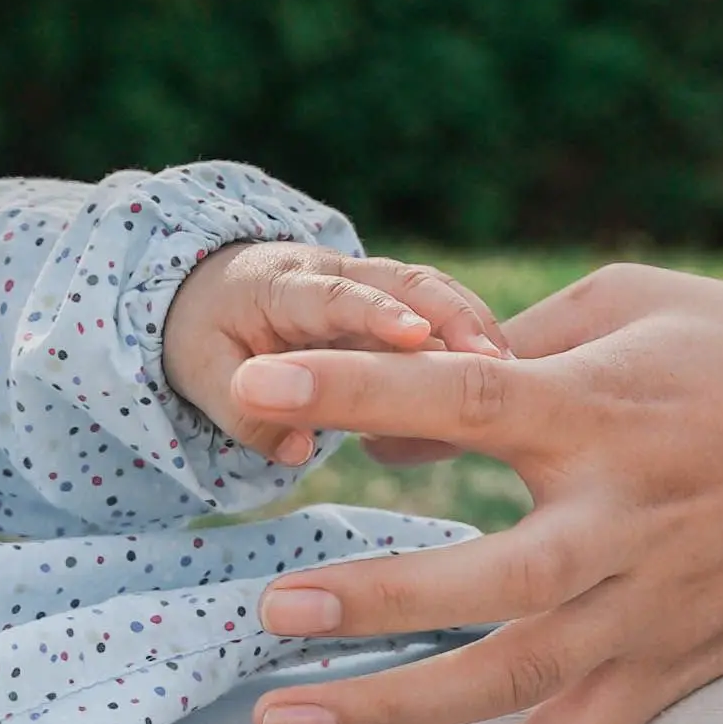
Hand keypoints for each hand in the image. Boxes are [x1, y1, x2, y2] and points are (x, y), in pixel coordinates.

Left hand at [164, 242, 507, 465]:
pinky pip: (447, 318)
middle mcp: (340, 273)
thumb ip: (243, 415)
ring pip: (440, 296)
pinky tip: (517, 384)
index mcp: (283, 284)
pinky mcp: (403, 308)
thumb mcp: (201, 374)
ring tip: (521, 380)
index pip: (335, 295)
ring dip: (479, 331)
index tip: (416, 338)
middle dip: (455, 316)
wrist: (219, 291)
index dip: (377, 313)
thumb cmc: (210, 335)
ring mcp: (378, 286)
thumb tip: (296, 450)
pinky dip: (479, 345)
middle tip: (497, 364)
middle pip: (409, 282)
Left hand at [207, 265, 722, 723]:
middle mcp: (626, 526)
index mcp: (609, 412)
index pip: (465, 402)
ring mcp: (651, 614)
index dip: (357, 393)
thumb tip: (384, 424)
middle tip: (272, 608)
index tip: (261, 386)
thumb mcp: (632, 306)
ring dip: (391, 710)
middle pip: (487, 581)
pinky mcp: (672, 674)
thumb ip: (505, 347)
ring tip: (282, 717)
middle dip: (373, 600)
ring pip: (512, 688)